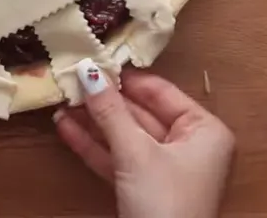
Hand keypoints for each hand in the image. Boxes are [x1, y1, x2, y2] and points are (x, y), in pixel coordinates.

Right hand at [54, 60, 234, 217]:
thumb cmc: (166, 204)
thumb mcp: (136, 153)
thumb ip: (111, 112)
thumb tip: (89, 71)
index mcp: (204, 131)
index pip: (161, 92)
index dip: (127, 79)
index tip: (95, 62)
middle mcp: (190, 147)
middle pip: (141, 114)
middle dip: (105, 102)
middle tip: (72, 80)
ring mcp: (166, 170)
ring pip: (126, 138)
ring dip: (93, 123)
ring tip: (62, 102)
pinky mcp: (144, 190)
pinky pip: (119, 160)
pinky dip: (94, 146)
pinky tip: (66, 129)